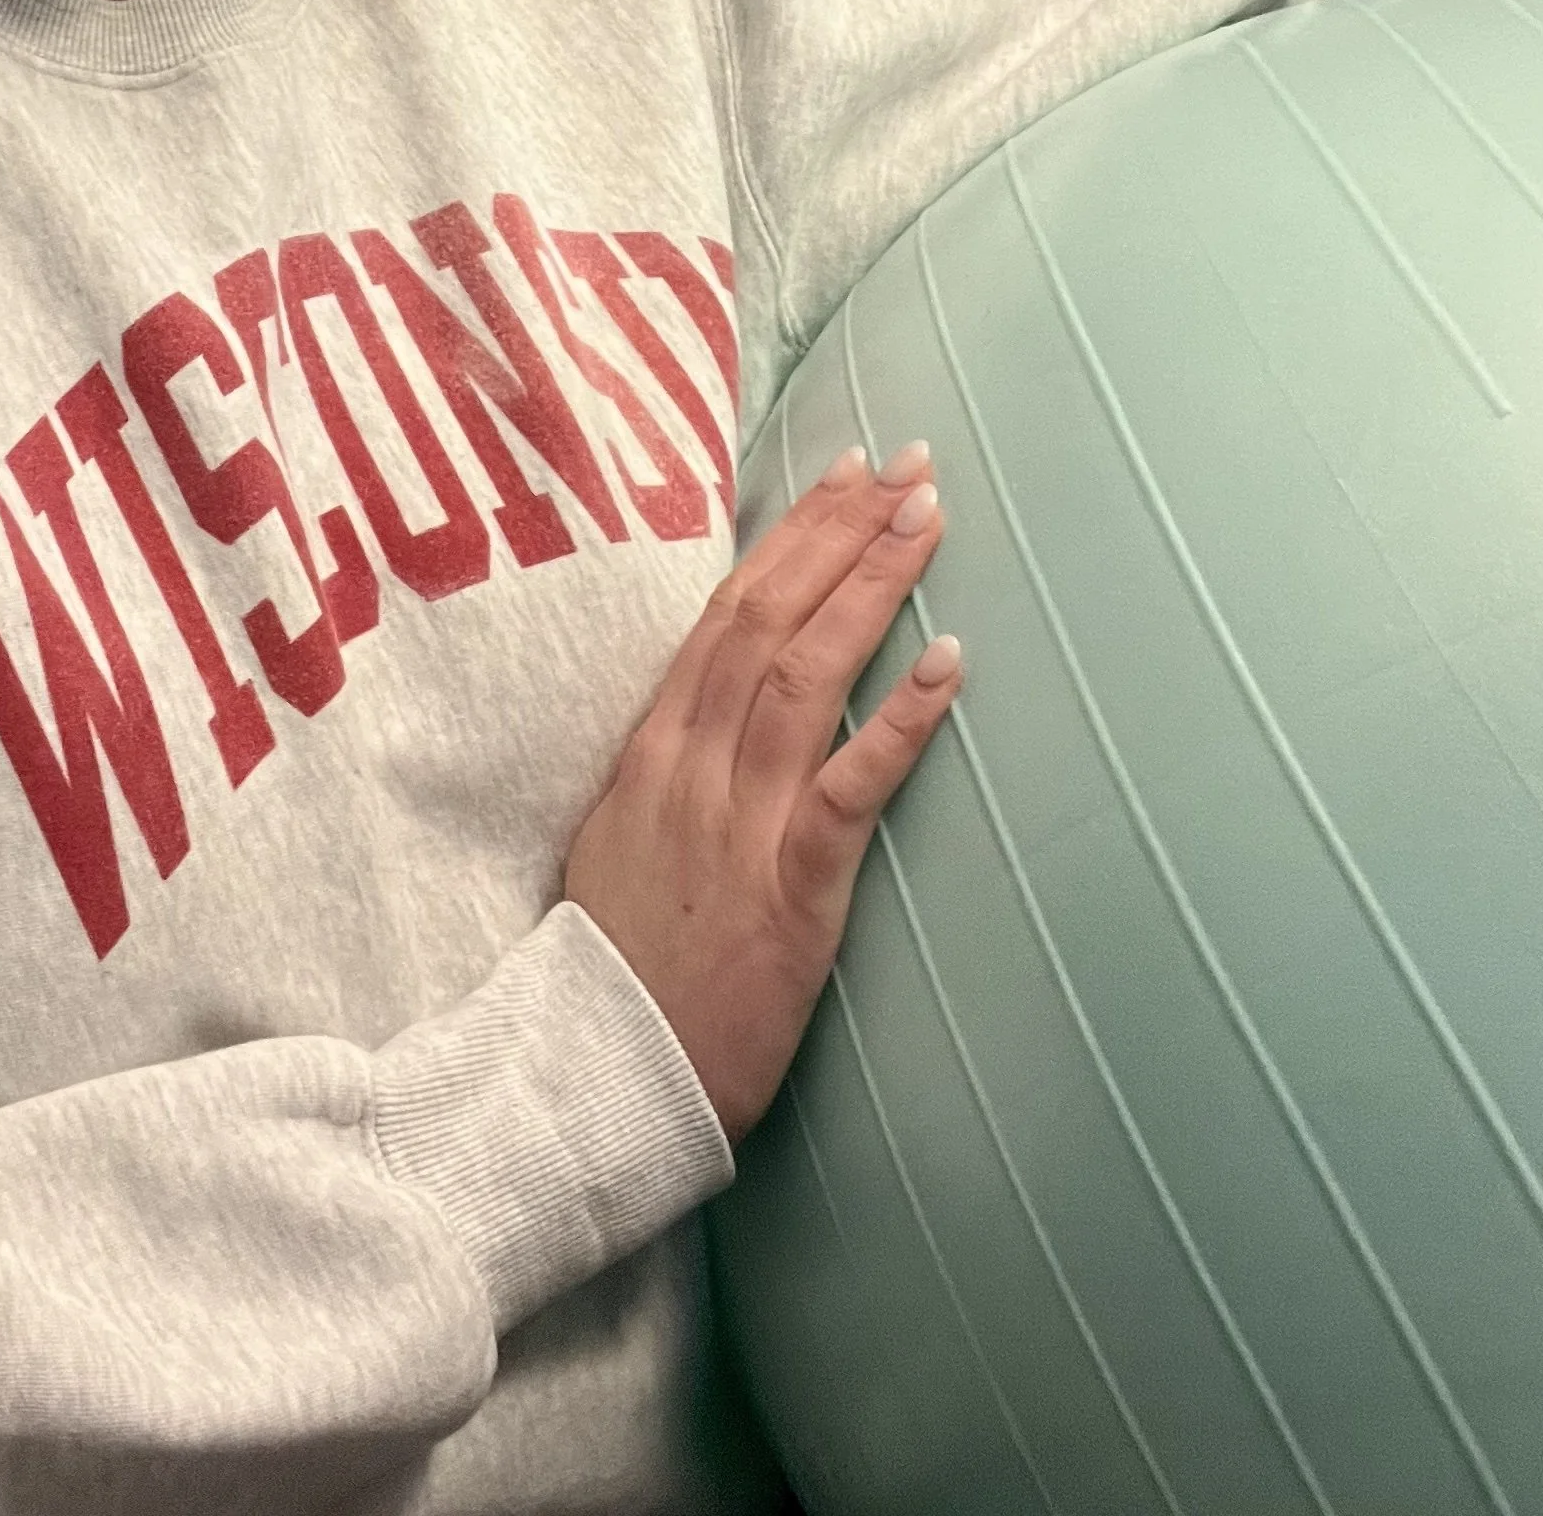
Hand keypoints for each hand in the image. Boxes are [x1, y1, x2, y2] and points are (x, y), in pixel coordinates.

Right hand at [562, 441, 962, 1144]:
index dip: (792, 535)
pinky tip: (947, 659)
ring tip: (928, 520)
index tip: (843, 473)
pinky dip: (900, 717)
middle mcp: (690, 765)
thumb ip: (670, 765)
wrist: (595, 1077)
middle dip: (841, 531)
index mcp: (651, 746)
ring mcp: (737, 823)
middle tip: (905, 463)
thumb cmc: (618, 967)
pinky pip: (849, 786)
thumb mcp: (621, 835)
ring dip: (872, 586)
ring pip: (806, 674)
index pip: (726, 610)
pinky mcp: (789, 889)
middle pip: (769, 617)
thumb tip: (715, 706)